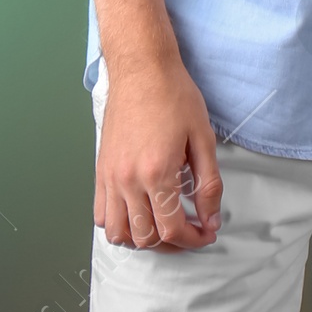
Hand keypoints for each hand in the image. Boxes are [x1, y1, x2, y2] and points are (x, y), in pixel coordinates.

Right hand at [95, 52, 222, 252]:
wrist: (141, 69)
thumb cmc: (174, 96)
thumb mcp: (203, 137)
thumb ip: (209, 183)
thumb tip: (211, 219)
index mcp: (157, 172)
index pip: (172, 229)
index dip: (193, 239)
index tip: (206, 232)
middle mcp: (128, 181)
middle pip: (146, 238)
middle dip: (172, 243)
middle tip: (190, 230)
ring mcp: (110, 178)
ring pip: (118, 233)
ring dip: (143, 239)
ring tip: (163, 226)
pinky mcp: (100, 171)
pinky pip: (100, 216)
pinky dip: (118, 226)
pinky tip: (137, 214)